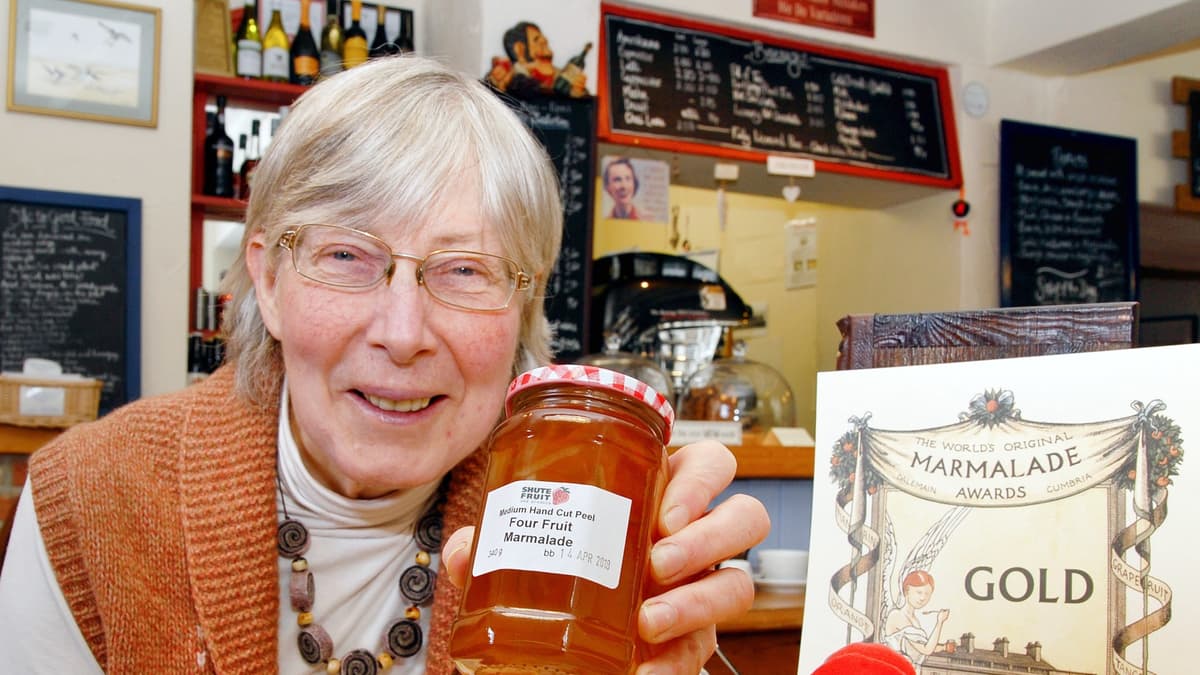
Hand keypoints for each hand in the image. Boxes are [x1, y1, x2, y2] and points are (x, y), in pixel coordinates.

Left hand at [442, 440, 770, 673]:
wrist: (567, 645)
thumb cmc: (563, 573)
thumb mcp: (529, 553)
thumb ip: (498, 547)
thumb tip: (466, 550)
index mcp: (662, 495)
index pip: (710, 465)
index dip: (700, 482)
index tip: (664, 511)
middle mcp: (694, 539)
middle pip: (745, 516)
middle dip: (708, 536)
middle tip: (658, 559)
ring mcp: (701, 590)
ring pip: (740, 583)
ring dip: (699, 600)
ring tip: (649, 620)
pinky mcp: (695, 641)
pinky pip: (707, 650)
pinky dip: (677, 662)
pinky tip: (645, 670)